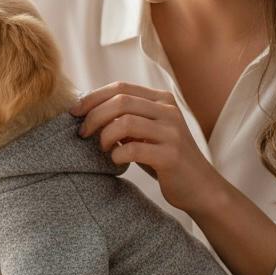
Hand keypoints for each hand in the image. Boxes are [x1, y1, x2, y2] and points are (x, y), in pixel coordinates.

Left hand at [70, 81, 220, 215]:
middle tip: (83, 133)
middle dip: (94, 116)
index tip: (75, 112)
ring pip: (125, 122)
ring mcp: (172, 132)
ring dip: (105, 136)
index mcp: (162, 100)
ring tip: (103, 148)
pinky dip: (118, 154)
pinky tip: (117, 161)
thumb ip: (126, 117)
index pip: (121, 87)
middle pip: (120, 101)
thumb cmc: (165, 158)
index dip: (93, 97)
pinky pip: (133, 149)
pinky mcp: (171, 155)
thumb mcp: (148, 131)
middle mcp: (168, 111)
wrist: (200, 187)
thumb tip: (86, 110)